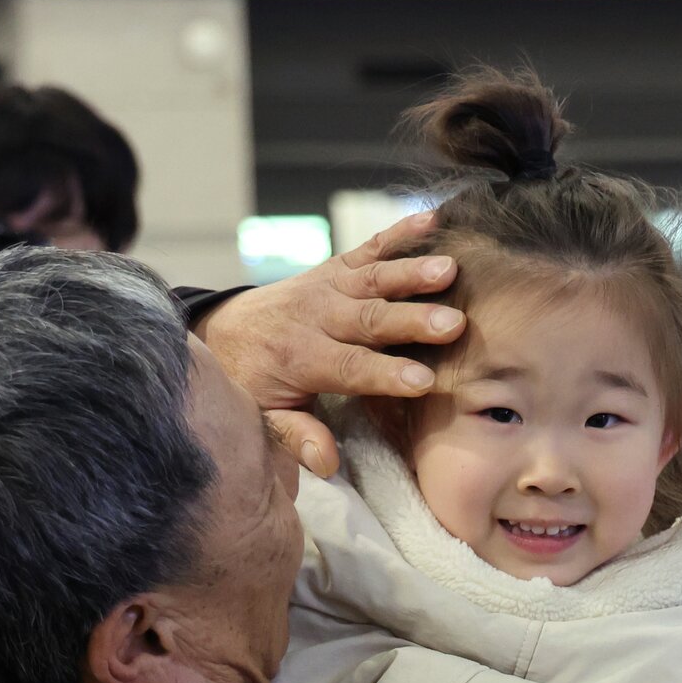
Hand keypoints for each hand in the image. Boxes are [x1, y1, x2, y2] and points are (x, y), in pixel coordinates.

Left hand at [193, 211, 465, 477]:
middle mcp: (317, 317)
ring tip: (450, 269)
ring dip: (412, 272)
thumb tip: (327, 462)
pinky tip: (434, 219)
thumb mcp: (265, 415)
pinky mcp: (338, 266)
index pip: (349, 368)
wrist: (228, 329)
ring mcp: (329, 286)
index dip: (385, 375)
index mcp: (302, 358)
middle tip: (453, 325)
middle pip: (369, 319)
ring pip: (373, 278)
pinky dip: (401, 231)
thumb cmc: (256, 381)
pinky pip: (370, 246)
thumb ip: (296, 435)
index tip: (423, 382)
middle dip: (411, 321)